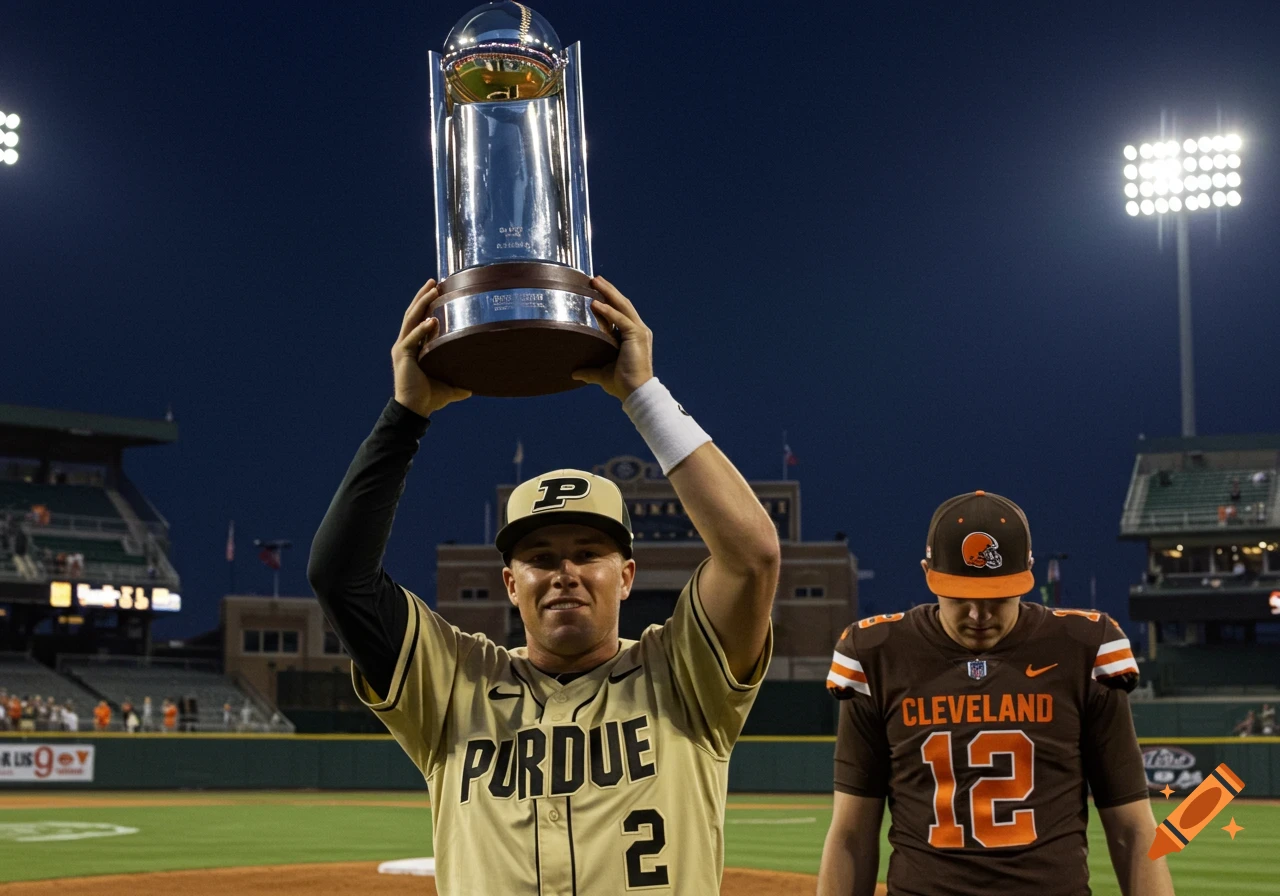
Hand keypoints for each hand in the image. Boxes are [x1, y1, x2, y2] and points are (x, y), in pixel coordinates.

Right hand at [392, 279, 471, 416]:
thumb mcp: (452, 384)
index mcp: (415, 345)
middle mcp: (406, 343)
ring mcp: (403, 348)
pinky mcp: (403, 356)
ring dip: (421, 303)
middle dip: (423, 296)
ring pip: (411, 319)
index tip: (438, 289)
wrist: (416, 410)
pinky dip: (422, 329)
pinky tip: (432, 320)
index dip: (427, 303)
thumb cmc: (430, 396)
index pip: (419, 318)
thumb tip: (480, 382)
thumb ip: (464, 380)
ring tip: (433, 290)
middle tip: (434, 281)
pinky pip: (412, 338)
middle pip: (413, 313)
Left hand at [571, 276, 653, 400]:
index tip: (596, 290)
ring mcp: (639, 332)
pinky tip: (595, 304)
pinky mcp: (637, 335)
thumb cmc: (622, 384)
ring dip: (608, 292)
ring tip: (595, 282)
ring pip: (623, 306)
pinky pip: (620, 319)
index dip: (609, 299)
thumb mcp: (602, 374)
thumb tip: (575, 373)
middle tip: (594, 279)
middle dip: (608, 290)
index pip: (621, 312)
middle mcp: (639, 330)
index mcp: (633, 336)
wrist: (635, 392)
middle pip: (622, 304)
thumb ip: (589, 371)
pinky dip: (608, 311)